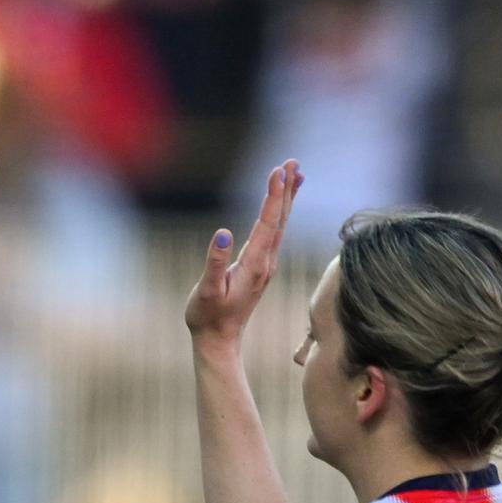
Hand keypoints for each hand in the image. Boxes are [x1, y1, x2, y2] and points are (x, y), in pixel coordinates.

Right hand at [184, 160, 304, 346]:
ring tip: (295, 174)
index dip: (274, 196)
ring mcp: (266, 265)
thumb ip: (214, 263)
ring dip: (287, 198)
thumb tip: (222, 234)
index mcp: (254, 264)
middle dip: (287, 189)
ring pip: (280, 224)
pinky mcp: (262, 267)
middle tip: (293, 162)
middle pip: (280, 219)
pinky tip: (281, 205)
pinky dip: (280, 213)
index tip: (278, 170)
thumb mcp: (207, 291)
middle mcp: (266, 262)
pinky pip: (275, 233)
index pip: (267, 222)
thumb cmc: (207, 316)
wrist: (219, 340)